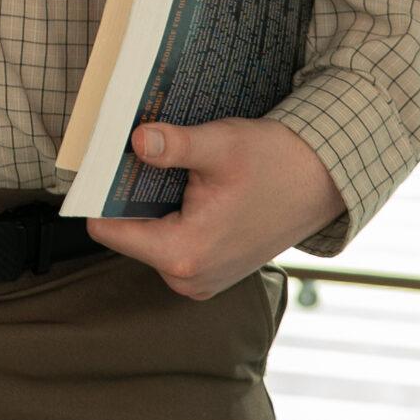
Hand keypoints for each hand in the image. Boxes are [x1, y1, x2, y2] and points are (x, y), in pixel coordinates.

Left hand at [83, 116, 344, 299]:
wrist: (322, 181)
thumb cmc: (276, 163)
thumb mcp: (221, 145)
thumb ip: (174, 146)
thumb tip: (135, 140)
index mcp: (183, 253)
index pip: (107, 229)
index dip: (98, 193)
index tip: (98, 161)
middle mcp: (187, 277)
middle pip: (127, 232)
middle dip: (127, 195)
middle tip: (136, 154)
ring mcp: (199, 279)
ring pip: (149, 236)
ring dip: (151, 203)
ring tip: (166, 166)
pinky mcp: (209, 271)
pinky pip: (171, 242)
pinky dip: (171, 214)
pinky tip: (186, 186)